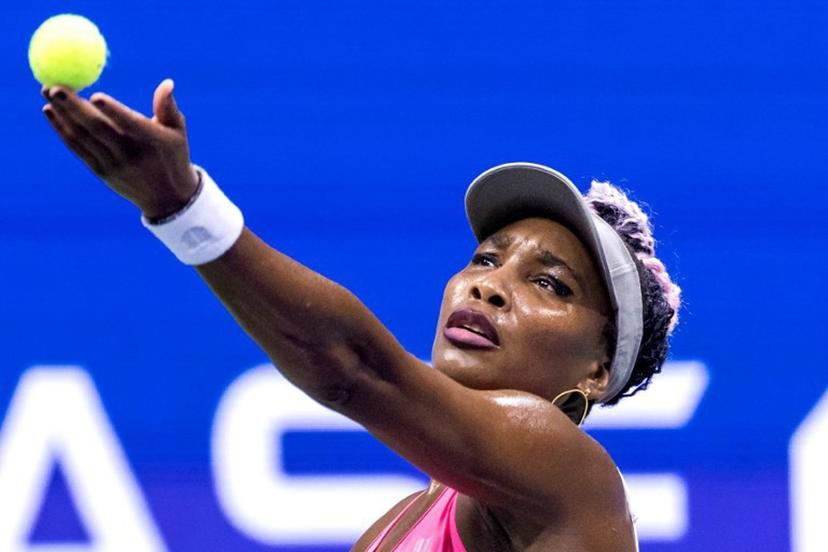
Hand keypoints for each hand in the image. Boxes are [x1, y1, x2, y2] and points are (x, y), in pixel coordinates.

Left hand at [42, 79, 199, 218]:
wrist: (166, 198)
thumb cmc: (173, 156)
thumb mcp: (178, 132)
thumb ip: (168, 107)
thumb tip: (167, 82)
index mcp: (151, 142)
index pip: (130, 125)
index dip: (113, 111)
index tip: (95, 95)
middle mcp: (130, 155)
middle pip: (97, 129)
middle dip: (74, 107)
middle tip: (55, 85)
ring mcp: (113, 164)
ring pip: (83, 137)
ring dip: (62, 114)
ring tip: (47, 90)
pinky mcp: (100, 171)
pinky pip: (77, 148)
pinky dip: (61, 129)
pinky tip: (50, 111)